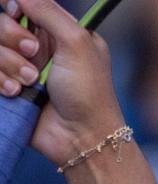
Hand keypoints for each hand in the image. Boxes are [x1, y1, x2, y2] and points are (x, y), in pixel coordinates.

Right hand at [1, 0, 124, 165]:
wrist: (83, 137)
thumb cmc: (89, 92)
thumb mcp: (77, 43)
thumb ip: (48, 11)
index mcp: (59, 31)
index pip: (24, 4)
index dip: (13, 5)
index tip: (15, 11)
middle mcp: (38, 47)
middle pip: (2, 24)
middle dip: (12, 37)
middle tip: (35, 55)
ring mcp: (21, 68)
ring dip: (8, 63)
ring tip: (31, 82)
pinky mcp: (9, 88)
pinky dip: (1, 80)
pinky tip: (17, 93)